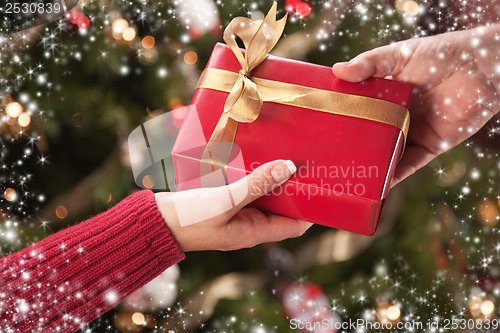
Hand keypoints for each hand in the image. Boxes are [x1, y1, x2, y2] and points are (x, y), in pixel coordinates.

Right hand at [154, 160, 311, 250]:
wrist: (157, 221)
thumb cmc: (190, 219)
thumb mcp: (225, 201)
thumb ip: (256, 185)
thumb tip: (288, 167)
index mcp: (254, 232)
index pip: (294, 225)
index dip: (311, 210)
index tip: (323, 188)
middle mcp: (249, 225)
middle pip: (281, 208)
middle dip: (294, 189)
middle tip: (307, 164)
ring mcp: (237, 214)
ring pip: (265, 196)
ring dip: (274, 179)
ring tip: (287, 156)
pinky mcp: (225, 202)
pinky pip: (247, 190)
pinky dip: (255, 176)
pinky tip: (258, 158)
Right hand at [332, 25, 499, 184]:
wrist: (482, 68)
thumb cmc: (440, 54)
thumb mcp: (399, 55)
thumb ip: (369, 64)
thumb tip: (336, 71)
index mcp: (385, 94)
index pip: (357, 109)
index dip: (340, 118)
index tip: (319, 128)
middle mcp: (396, 115)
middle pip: (370, 135)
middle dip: (352, 147)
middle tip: (328, 158)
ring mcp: (412, 131)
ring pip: (387, 153)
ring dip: (371, 166)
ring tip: (348, 178)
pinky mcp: (430, 145)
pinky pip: (409, 165)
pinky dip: (395, 176)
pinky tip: (379, 185)